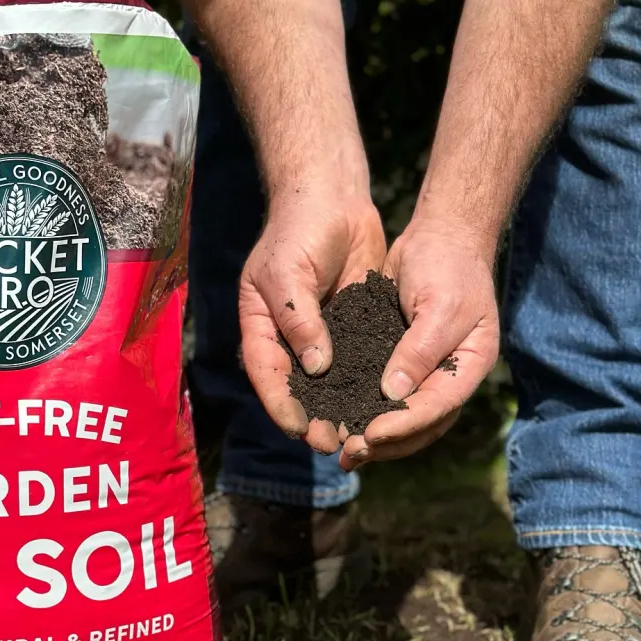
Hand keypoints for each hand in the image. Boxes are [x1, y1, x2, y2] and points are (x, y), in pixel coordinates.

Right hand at [239, 186, 386, 452]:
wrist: (332, 197)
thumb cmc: (298, 230)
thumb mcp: (287, 272)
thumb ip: (299, 320)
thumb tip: (315, 368)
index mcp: (261, 326)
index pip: (267, 373)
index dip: (281, 404)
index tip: (299, 428)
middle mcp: (289, 336)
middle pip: (297, 387)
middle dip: (312, 417)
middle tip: (331, 443)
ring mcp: (321, 333)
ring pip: (328, 382)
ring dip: (340, 409)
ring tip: (355, 436)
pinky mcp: (352, 326)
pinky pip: (357, 361)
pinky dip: (364, 385)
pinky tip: (379, 406)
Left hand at [339, 217, 499, 470]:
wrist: (440, 237)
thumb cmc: (448, 265)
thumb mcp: (441, 305)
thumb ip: (420, 350)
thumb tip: (394, 393)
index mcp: (469, 366)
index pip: (438, 407)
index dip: (405, 424)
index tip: (371, 435)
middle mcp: (449, 377)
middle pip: (420, 425)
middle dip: (386, 444)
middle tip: (349, 454)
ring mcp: (425, 372)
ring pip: (401, 418)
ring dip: (374, 438)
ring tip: (342, 453)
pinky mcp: (399, 363)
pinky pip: (383, 398)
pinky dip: (364, 412)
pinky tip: (339, 424)